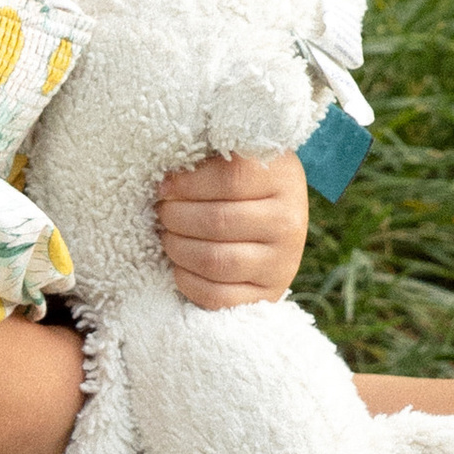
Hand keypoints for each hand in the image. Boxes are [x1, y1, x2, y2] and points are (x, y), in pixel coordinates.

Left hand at [156, 150, 308, 308]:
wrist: (279, 218)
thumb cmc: (246, 181)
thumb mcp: (238, 156)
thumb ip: (209, 157)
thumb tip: (167, 179)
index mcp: (283, 178)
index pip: (230, 179)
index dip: (188, 183)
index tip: (166, 186)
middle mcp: (289, 222)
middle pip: (218, 222)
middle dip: (176, 217)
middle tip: (163, 212)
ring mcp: (282, 262)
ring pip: (216, 261)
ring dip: (178, 248)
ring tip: (168, 236)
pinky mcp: (269, 293)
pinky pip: (219, 297)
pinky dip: (188, 282)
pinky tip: (180, 266)